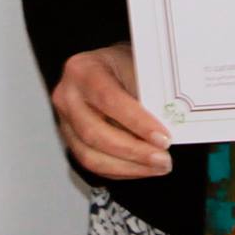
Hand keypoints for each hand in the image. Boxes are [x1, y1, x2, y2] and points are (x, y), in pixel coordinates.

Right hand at [50, 43, 171, 179]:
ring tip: (157, 166)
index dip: (137, 122)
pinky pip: (94, 164)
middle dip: (134, 152)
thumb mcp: (136, 65)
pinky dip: (122, 170)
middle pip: (95, 134)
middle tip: (163, 159)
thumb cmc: (123, 64)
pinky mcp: (72, 141)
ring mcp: (65, 122)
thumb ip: (147, 94)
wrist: (108, 67)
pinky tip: (142, 168)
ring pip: (91, 156)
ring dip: (129, 167)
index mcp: (81, 70)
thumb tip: (168, 124)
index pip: (108, 99)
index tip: (163, 138)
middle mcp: (66, 96)